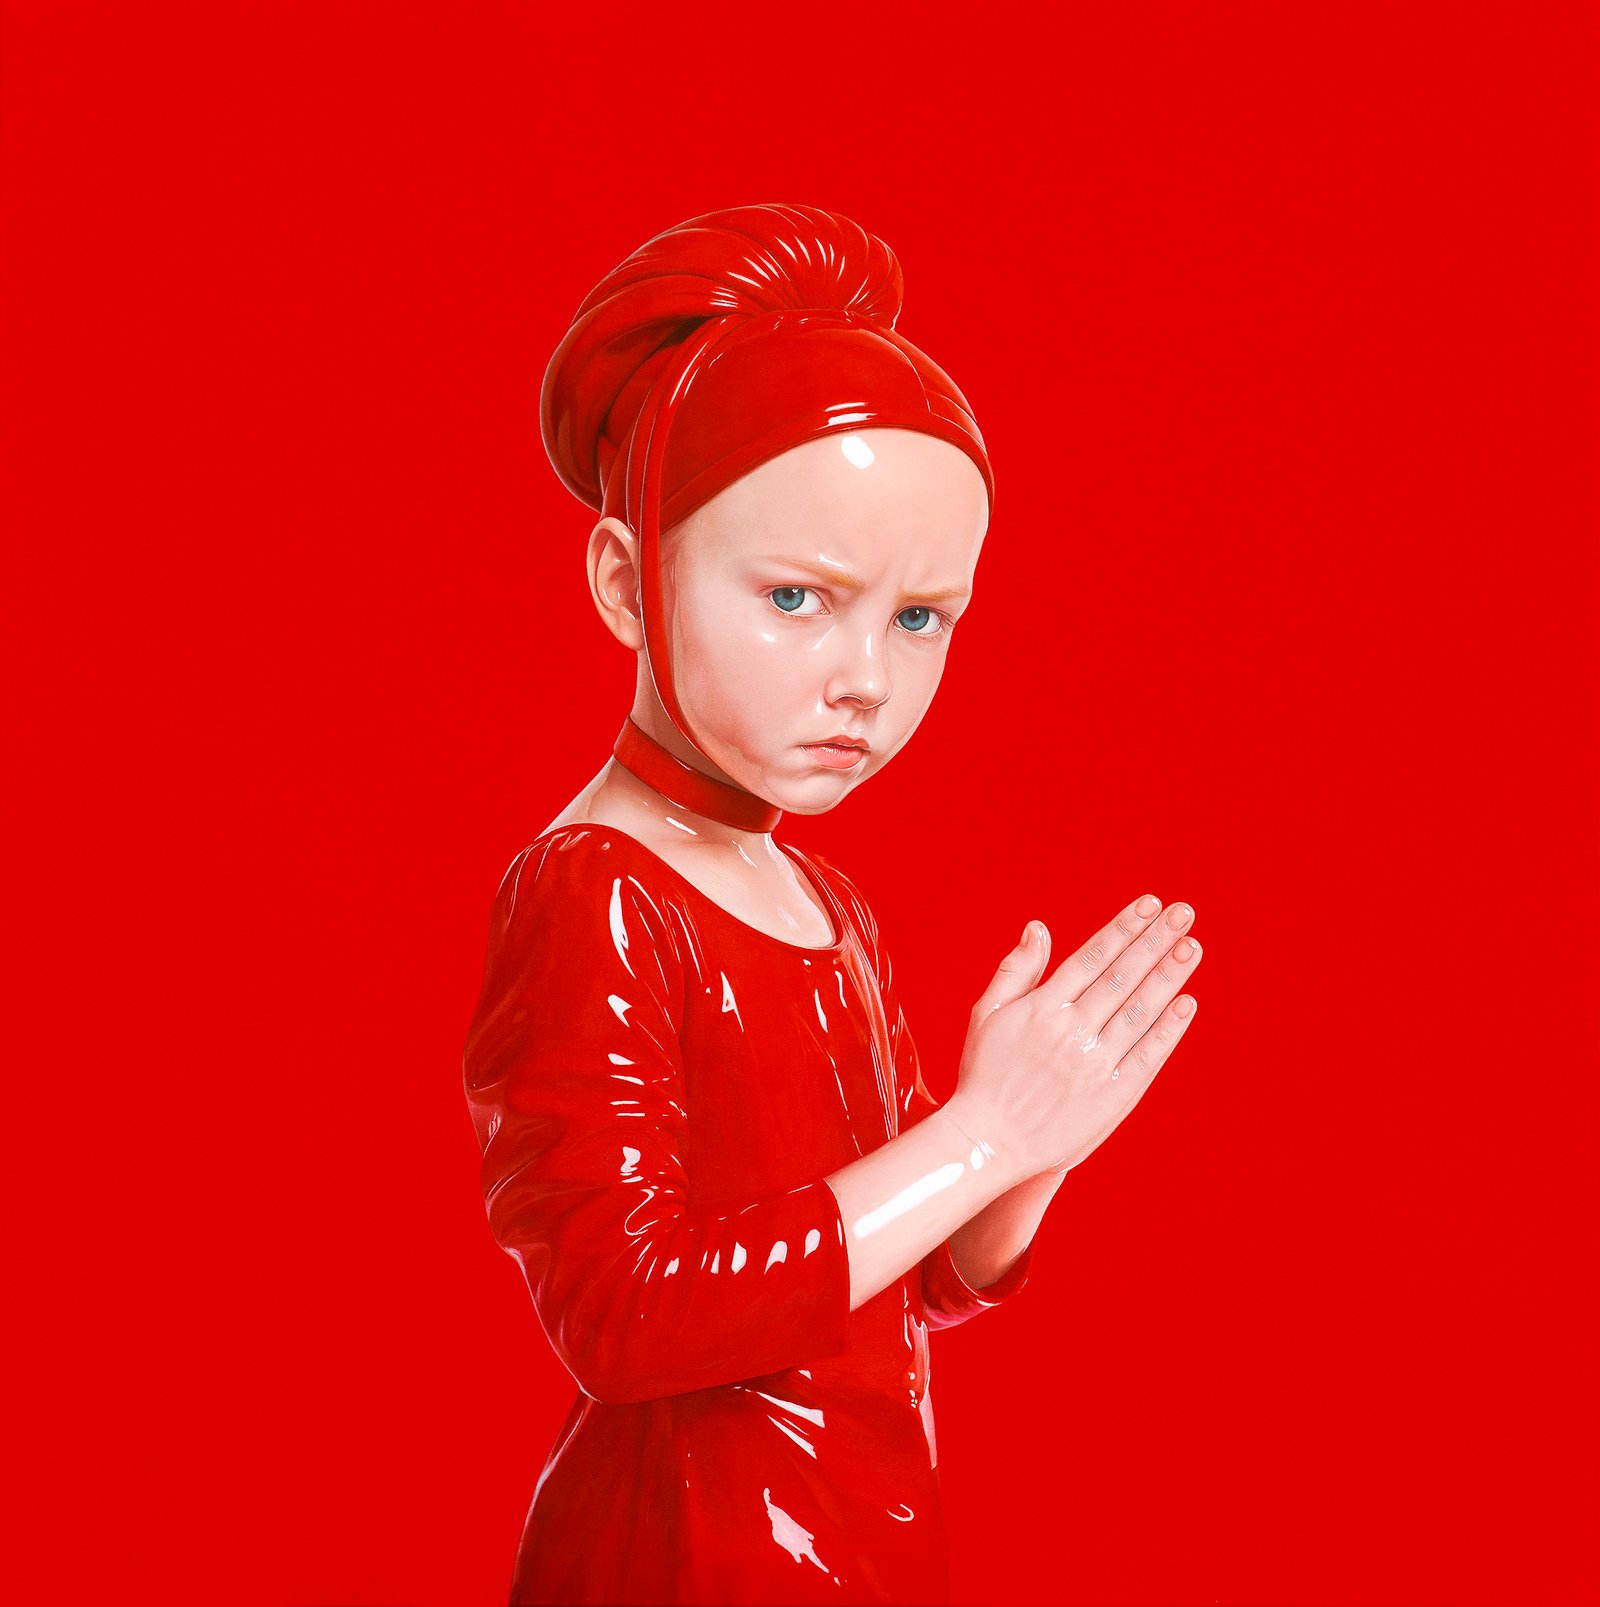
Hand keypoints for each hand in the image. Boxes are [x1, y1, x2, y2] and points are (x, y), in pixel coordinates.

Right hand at [947, 895, 1202, 1181]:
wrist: (989, 1141)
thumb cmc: (985, 1074)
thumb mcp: (987, 1014)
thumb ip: (1016, 969)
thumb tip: (1039, 927)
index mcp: (1041, 1007)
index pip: (1093, 956)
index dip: (1124, 928)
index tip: (1149, 904)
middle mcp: (1070, 1031)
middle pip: (1122, 976)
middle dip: (1155, 940)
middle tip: (1183, 912)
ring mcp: (1093, 1064)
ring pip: (1140, 1010)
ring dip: (1169, 975)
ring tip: (1191, 946)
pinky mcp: (1111, 1096)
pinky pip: (1147, 1056)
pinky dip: (1168, 1029)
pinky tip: (1186, 1003)